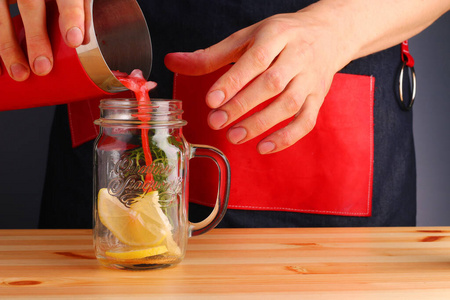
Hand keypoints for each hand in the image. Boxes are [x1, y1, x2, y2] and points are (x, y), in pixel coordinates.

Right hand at [0, 0, 88, 80]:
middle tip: (43, 67)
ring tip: (20, 73)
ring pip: (2, 16)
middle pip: (30, 5)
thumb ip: (77, 12)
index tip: (74, 41)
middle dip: (36, 39)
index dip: (71, 17)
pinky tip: (0, 70)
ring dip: (9, 47)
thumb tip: (84, 40)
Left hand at [165, 7, 350, 154]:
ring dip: (261, 123)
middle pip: (271, 84)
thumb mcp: (246, 38)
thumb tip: (172, 61)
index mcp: (276, 36)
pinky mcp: (318, 98)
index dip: (233, 81)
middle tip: (216, 122)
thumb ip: (210, 55)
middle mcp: (297, 56)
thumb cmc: (281, 36)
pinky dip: (287, 137)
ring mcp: (311, 79)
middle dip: (242, 105)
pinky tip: (264, 147)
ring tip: (234, 137)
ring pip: (290, 104)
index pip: (255, 60)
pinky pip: (307, 121)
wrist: (328, 34)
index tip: (211, 101)